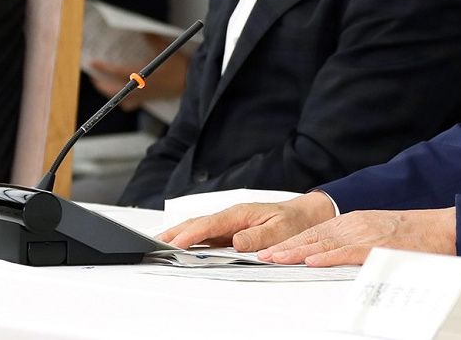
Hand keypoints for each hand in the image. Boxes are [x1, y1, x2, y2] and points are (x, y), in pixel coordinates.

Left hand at [87, 40, 188, 107]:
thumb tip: (143, 31)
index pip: (117, 72)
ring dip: (108, 92)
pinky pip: (131, 104)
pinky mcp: (148, 99)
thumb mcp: (167, 50)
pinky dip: (123, 102)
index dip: (103, 67)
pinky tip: (122, 97)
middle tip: (93, 75)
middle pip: (113, 89)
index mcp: (143, 75)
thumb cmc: (182, 68)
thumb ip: (153, 40)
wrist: (192, 82)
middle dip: (100, 83)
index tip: (93, 62)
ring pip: (119, 98)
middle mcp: (140, 88)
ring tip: (102, 85)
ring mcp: (143, 95)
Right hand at [157, 190, 336, 250]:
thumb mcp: (281, 230)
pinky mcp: (230, 231)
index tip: (174, 244)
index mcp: (241, 213)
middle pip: (197, 224)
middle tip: (153, 244)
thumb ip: (259, 236)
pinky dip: (190, 239)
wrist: (306, 215)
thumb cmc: (294, 221)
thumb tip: (237, 242)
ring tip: (158, 245)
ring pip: (198, 228)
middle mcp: (231, 217)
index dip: (190, 235)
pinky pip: (207, 235)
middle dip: (174, 233)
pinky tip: (179, 246)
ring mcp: (229, 224)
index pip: (210, 224)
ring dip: (178, 235)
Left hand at [258, 207, 457, 266]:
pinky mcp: (376, 246)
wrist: (442, 228)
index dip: (291, 241)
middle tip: (262, 255)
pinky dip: (326, 256)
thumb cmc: (415, 235)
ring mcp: (364, 234)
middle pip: (312, 236)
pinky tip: (311, 261)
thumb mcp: (379, 234)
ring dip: (296, 252)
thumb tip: (336, 256)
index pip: (315, 232)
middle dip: (285, 246)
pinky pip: (346, 252)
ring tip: (275, 259)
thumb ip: (357, 243)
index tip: (272, 249)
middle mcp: (355, 224)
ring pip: (323, 243)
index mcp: (354, 221)